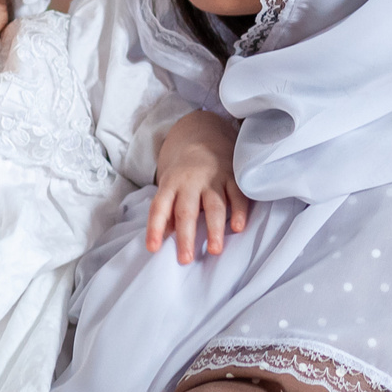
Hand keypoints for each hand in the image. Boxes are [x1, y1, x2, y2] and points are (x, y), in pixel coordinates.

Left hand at [146, 108, 250, 265]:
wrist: (203, 133)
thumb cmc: (183, 172)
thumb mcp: (169, 186)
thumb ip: (167, 212)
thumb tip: (161, 240)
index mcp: (170, 184)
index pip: (159, 207)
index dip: (155, 228)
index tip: (153, 249)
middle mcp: (190, 182)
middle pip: (186, 211)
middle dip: (186, 236)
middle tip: (185, 259)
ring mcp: (213, 178)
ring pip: (213, 205)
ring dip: (214, 228)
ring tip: (214, 250)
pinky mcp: (233, 176)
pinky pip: (237, 195)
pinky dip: (239, 211)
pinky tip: (238, 227)